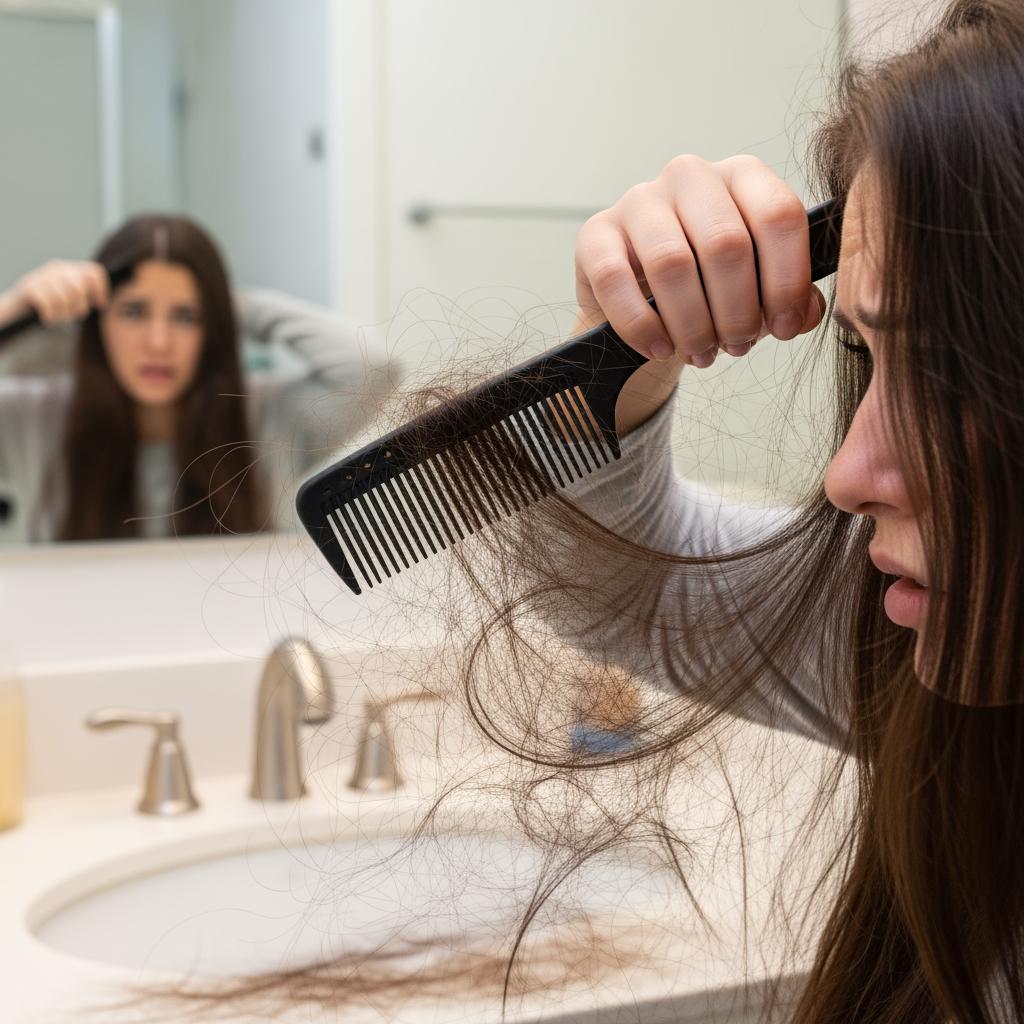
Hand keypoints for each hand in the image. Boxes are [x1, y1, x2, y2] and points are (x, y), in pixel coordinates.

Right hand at [3, 260, 109, 326]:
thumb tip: (104, 303)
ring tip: (58, 318)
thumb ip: (84, 296)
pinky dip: (51, 315)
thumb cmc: (46, 308)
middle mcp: (56, 268)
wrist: (13, 311)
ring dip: (65, 314)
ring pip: (66, 296)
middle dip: (80, 306)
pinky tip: (47, 319)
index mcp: (68, 269)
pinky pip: (49, 303)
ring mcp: (41, 276)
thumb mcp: (67, 299)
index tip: (99, 305)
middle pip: (82, 286)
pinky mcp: (29, 287)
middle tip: (71, 316)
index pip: (94, 272)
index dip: (101, 290)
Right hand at [574, 154, 824, 367]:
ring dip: (692, 323)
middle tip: (737, 345)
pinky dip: (642, 326)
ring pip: (672, 264)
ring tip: (701, 353)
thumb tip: (804, 315)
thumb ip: (791, 299)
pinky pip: (615, 281)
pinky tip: (660, 348)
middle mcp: (691, 177)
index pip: (778, 216)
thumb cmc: (709, 288)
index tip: (784, 328)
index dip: (786, 280)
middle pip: (725, 244)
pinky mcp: (595, 234)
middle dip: (737, 310)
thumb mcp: (757, 289)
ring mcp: (639, 201)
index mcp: (742, 177)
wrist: (643, 301)